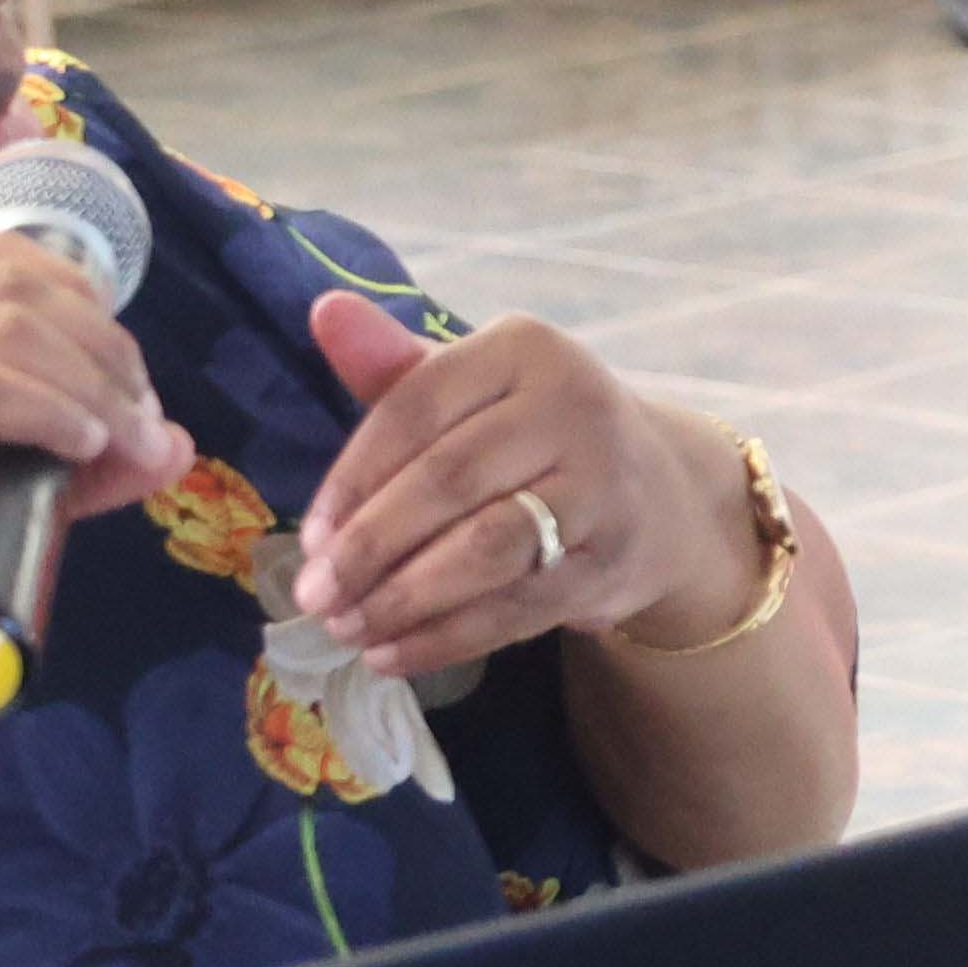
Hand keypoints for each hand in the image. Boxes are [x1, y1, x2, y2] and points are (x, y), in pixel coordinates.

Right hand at [0, 235, 190, 690]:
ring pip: (2, 329)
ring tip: (127, 438)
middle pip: (14, 288)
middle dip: (103, 348)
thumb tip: (176, 442)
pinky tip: (83, 443)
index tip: (130, 382)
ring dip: (88, 382)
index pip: (0, 260)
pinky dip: (44, 410)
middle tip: (143, 419)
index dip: (87, 306)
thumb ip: (66, 453)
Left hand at [290, 296, 761, 677]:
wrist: (658, 494)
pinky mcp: (615, 559)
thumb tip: (325, 310)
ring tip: (348, 629)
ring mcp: (603, 484)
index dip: (354, 477)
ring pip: (486, 548)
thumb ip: (394, 363)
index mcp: (524, 349)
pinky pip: (518, 606)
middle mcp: (573, 405)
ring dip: (406, 598)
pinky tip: (392, 655)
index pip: (418, 406)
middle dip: (371, 546)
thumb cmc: (535, 435)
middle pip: (450, 479)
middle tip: (315, 597)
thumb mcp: (472, 389)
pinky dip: (448, 637)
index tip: (309, 539)